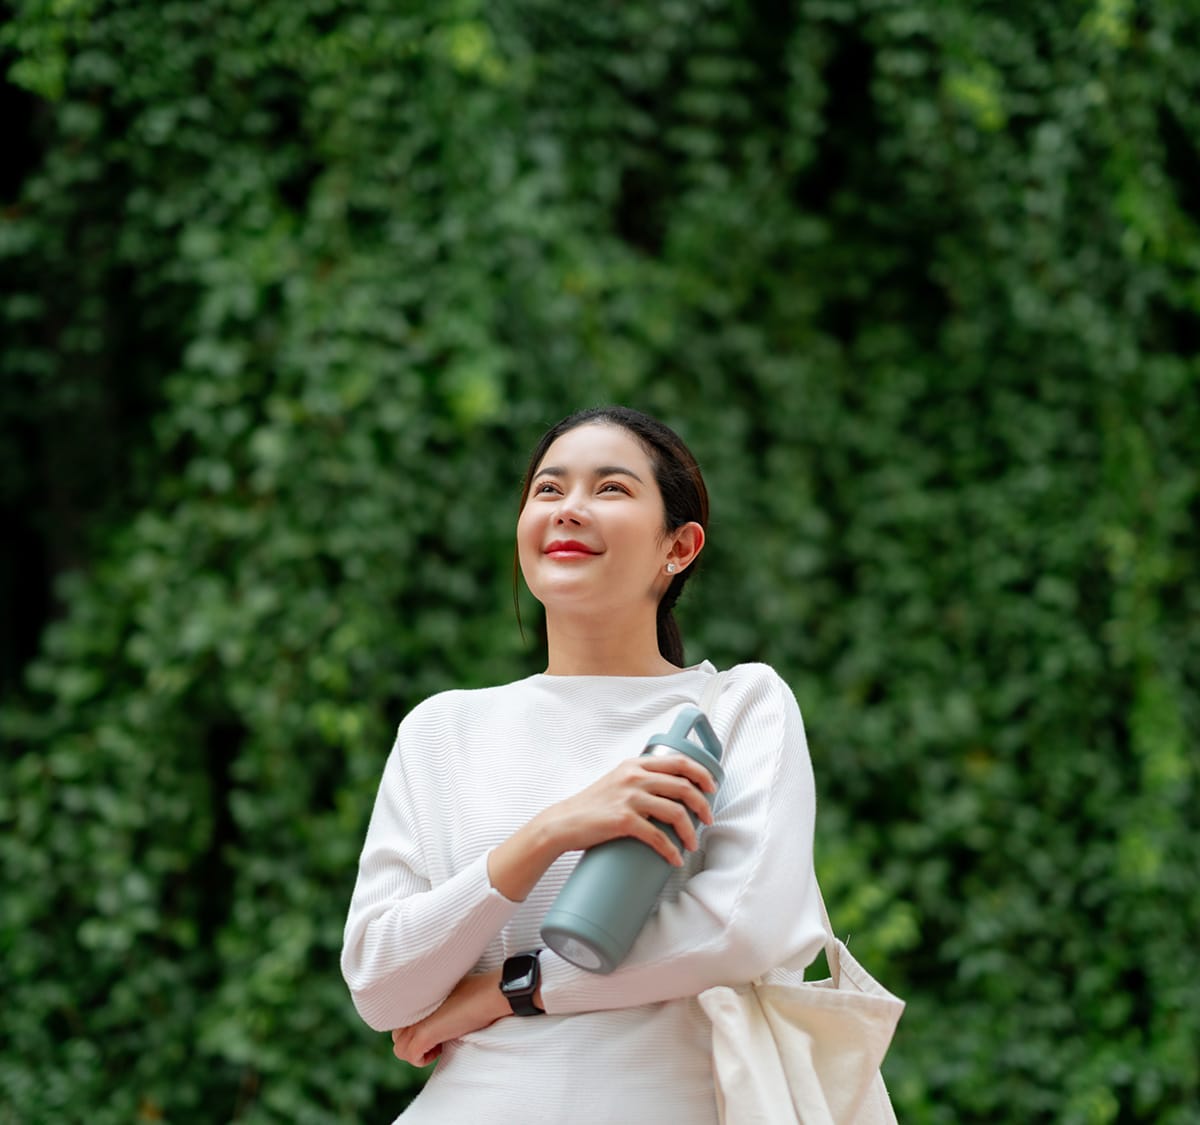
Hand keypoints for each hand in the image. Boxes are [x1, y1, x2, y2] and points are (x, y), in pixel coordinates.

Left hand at [391, 970, 506, 1066]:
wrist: (490, 993)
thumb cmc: (476, 991)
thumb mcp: (446, 993)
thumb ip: (431, 1002)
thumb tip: (430, 1016)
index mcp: (414, 994)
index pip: (398, 1022)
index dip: (415, 1030)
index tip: (435, 1028)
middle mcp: (409, 1006)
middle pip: (396, 1035)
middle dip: (415, 1042)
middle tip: (438, 1037)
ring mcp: (415, 1020)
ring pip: (400, 1049)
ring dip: (418, 1052)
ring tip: (440, 1042)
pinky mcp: (423, 1033)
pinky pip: (411, 1056)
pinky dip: (424, 1058)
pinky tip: (442, 1047)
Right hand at [487, 751, 717, 901]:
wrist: (563, 822)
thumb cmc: (591, 806)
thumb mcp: (617, 781)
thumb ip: (639, 780)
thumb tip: (668, 792)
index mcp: (635, 764)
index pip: (679, 761)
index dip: (701, 774)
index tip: (712, 788)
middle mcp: (634, 776)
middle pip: (683, 786)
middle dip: (703, 805)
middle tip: (708, 819)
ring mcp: (629, 797)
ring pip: (675, 812)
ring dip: (690, 831)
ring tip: (692, 843)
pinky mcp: (623, 820)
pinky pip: (657, 836)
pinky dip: (670, 850)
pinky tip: (675, 858)